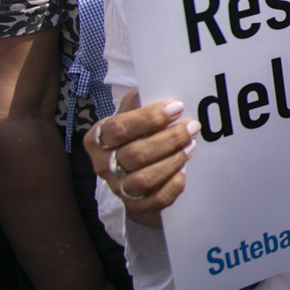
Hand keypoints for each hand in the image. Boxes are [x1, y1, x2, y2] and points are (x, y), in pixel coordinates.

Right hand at [84, 91, 199, 228]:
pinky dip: (171, 186)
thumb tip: (158, 82)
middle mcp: (103, 165)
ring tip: (190, 146)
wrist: (135, 165)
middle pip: (133, 155)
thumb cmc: (137, 130)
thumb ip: (140, 98)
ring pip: (142, 180)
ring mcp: (118, 188)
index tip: (177, 107)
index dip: (148, 118)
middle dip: (168, 139)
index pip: (118, 128)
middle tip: (192, 127)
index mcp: (98, 138)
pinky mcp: (136, 206)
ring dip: (171, 162)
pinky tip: (184, 172)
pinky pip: (154, 201)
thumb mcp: (134, 109)